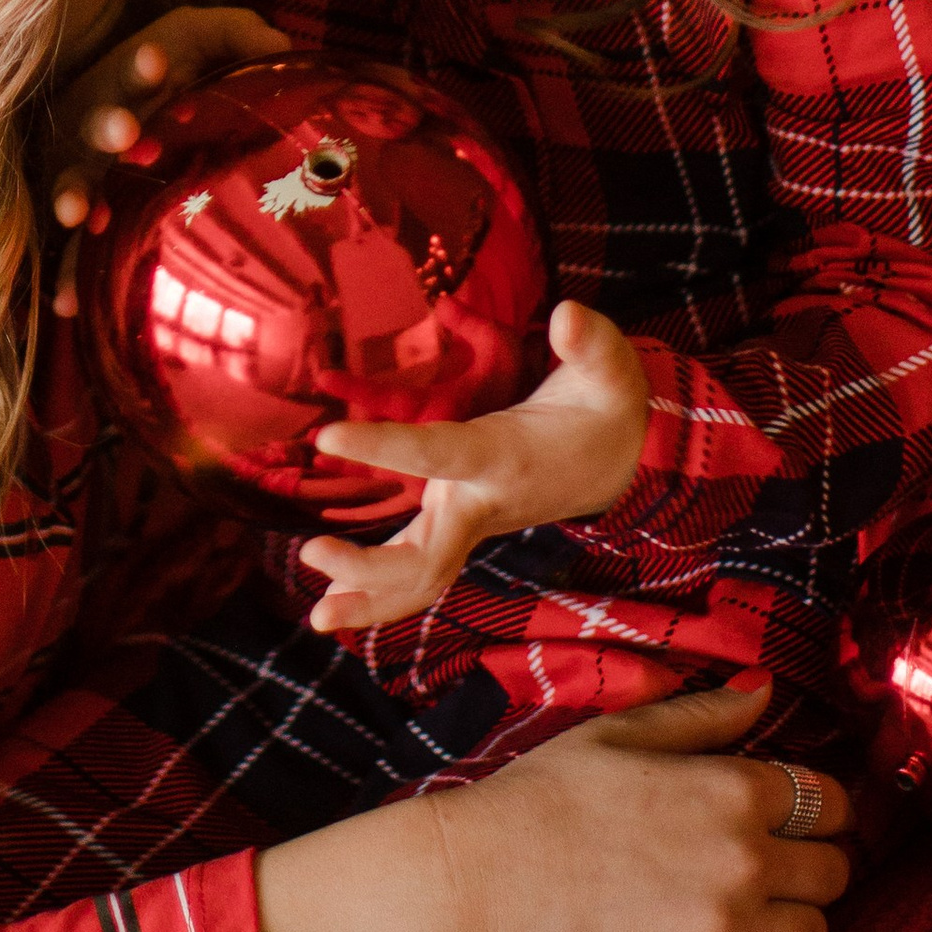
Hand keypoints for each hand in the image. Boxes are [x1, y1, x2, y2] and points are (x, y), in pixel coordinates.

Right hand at [42, 6, 288, 312]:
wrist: (135, 102)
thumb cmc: (179, 72)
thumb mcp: (207, 41)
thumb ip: (239, 35)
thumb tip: (277, 46)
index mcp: (135, 84)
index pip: (136, 69)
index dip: (142, 65)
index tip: (154, 61)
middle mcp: (106, 126)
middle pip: (99, 123)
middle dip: (108, 126)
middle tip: (123, 132)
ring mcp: (90, 170)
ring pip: (76, 182)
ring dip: (75, 197)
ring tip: (75, 215)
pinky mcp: (88, 213)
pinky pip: (73, 246)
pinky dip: (69, 273)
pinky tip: (68, 304)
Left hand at [297, 300, 651, 632]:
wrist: (622, 462)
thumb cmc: (606, 408)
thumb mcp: (611, 367)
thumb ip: (590, 342)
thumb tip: (567, 314)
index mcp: (503, 457)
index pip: (435, 453)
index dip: (381, 447)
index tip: (325, 437)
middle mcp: (482, 500)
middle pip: (427, 555)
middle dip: (370, 567)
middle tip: (310, 551)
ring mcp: (471, 521)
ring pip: (421, 578)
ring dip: (370, 599)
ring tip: (319, 618)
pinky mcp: (462, 526)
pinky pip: (419, 572)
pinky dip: (381, 593)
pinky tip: (337, 604)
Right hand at [442, 679, 852, 931]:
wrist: (477, 888)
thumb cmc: (541, 799)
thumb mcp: (619, 735)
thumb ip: (703, 716)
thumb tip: (766, 690)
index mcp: (733, 789)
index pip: (833, 803)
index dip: (818, 808)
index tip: (793, 817)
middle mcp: (747, 860)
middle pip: (836, 872)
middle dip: (811, 864)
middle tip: (768, 864)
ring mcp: (728, 930)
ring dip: (789, 918)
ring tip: (741, 908)